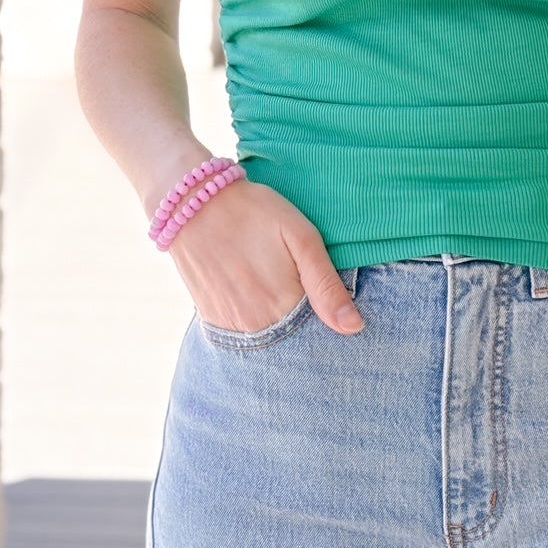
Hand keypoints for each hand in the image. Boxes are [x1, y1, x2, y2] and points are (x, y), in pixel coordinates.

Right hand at [168, 176, 363, 335]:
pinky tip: (257, 294)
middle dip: (306, 329)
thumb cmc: (255, 212)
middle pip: (294, 344)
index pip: (320, 337)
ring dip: (281, 327)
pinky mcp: (213, 322)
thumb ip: (326, 285)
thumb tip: (354, 328)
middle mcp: (258, 327)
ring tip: (276, 286)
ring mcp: (232, 328)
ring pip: (270, 343)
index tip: (328, 303)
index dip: (329, 322)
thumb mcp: (301, 237)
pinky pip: (244, 336)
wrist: (193, 204)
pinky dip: (257, 323)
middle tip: (299, 289)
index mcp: (285, 306)